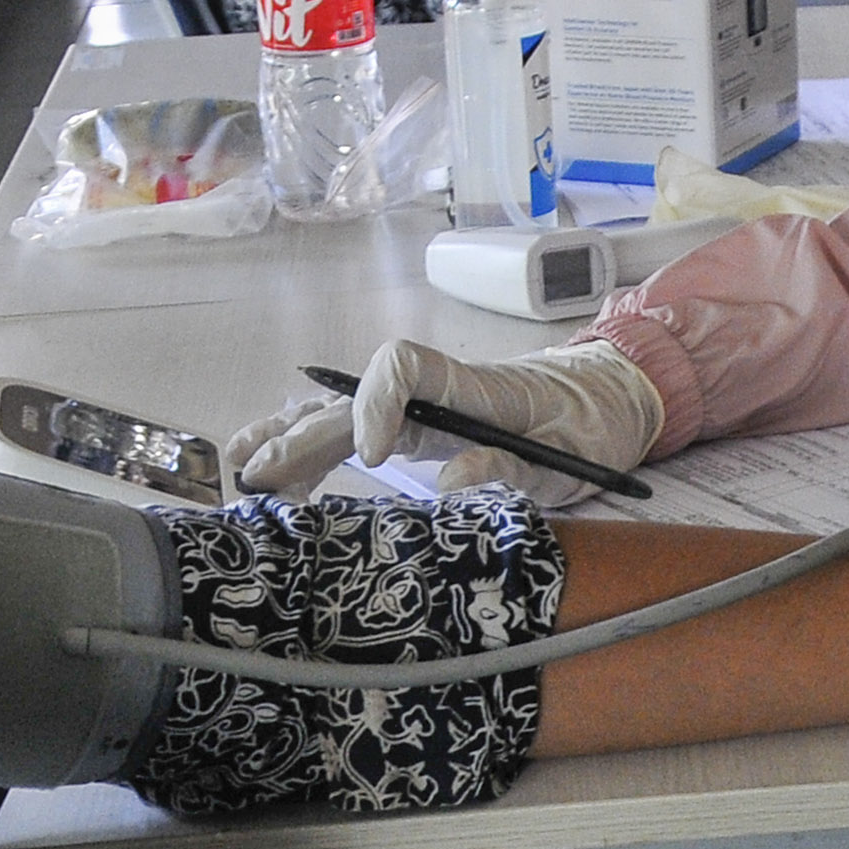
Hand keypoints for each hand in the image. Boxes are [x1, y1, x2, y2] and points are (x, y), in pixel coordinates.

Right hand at [227, 340, 667, 506]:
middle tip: (263, 481)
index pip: (405, 365)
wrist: (604, 402)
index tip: (372, 457)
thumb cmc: (589, 426)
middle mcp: (434, 391)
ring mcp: (418, 408)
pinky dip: (309, 446)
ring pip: (341, 414)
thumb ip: (508, 466)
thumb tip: (450, 482)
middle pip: (354, 399)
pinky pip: (351, 430)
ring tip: (244, 473)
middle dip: (306, 437)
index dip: (377, 403)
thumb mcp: (567, 457)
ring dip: (291, 439)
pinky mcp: (412, 428)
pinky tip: (272, 470)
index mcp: (474, 386)